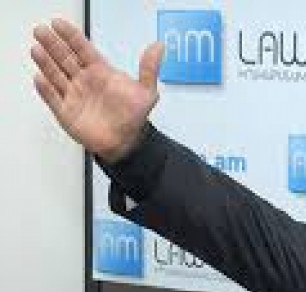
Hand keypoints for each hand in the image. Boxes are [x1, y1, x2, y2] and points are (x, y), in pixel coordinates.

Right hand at [31, 18, 163, 162]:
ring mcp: (73, 95)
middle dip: (53, 45)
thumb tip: (158, 46)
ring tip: (37, 50)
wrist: (127, 143)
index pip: (82, 49)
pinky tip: (40, 78)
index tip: (58, 24)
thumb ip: (149, 69)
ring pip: (56, 75)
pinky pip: (53, 99)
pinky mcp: (66, 112)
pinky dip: (46, 90)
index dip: (70, 37)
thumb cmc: (134, 116)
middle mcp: (84, 80)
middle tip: (41, 31)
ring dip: (46, 63)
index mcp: (100, 72)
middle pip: (65, 58)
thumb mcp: (146, 92)